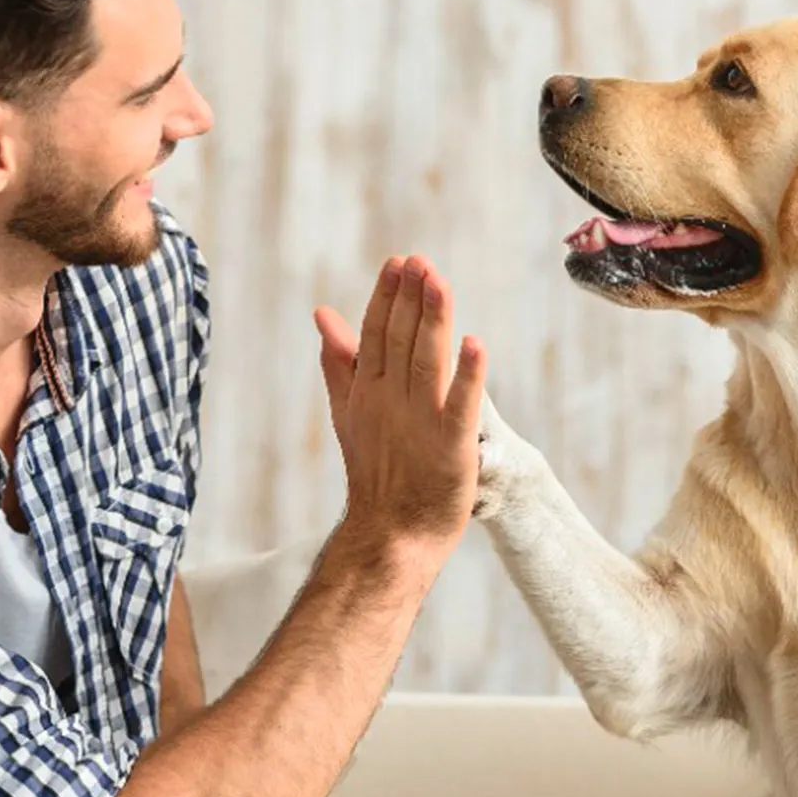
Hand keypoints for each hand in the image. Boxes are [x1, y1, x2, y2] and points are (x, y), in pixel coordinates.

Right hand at [312, 255, 487, 564]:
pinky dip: (467, 375)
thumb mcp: (350, 412)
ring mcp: (420, 422)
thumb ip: (340, 363)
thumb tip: (323, 314)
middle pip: (401, 340)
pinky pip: (460, 405)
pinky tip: (474, 344)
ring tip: (439, 283)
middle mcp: (391, 401)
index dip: (388, 297)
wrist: (390, 534)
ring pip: (426, 361)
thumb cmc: (376, 473)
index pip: (376, 334)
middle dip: (410, 299)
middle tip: (420, 261)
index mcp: (369, 391)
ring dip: (433, 321)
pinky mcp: (450, 445)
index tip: (399, 263)